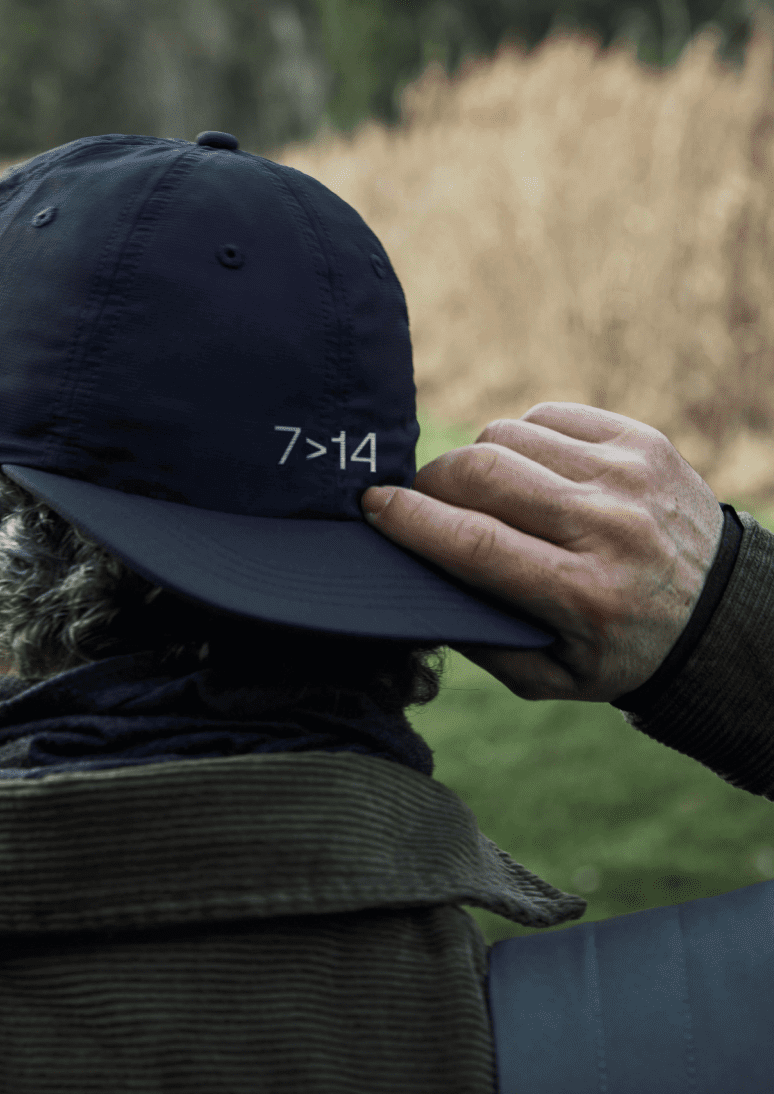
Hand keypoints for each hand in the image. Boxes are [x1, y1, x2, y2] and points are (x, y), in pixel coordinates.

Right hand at [361, 403, 724, 701]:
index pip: (474, 541)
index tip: (373, 505)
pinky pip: (548, 415)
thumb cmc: (619, 650)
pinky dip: (522, 438)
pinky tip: (529, 469)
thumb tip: (416, 581)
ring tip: (483, 492)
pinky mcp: (642, 440)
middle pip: (484, 473)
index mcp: (583, 595)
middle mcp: (608, 528)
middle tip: (420, 499)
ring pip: (508, 434)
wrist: (721, 613)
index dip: (411, 519)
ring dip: (477, 460)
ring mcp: (628, 475)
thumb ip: (480, 640)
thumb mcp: (550, 678)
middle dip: (432, 481)